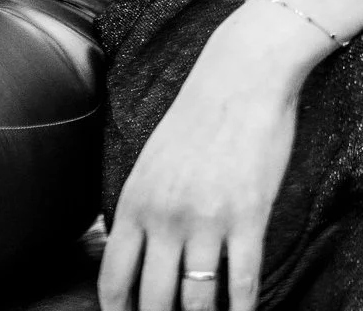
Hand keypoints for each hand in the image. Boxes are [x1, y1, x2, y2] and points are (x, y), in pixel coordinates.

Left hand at [98, 0, 331, 310]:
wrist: (243, 75)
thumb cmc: (199, 115)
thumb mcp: (152, 161)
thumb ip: (141, 208)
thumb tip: (136, 254)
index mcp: (134, 203)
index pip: (114, 281)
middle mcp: (164, 217)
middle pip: (153, 301)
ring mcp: (206, 219)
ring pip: (196, 301)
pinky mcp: (248, 216)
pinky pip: (242, 280)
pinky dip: (242, 309)